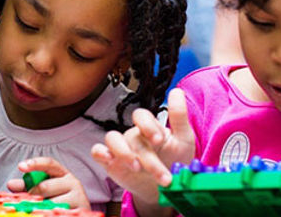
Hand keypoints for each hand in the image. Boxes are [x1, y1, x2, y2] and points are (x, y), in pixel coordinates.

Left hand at [6, 157, 90, 209]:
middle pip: (45, 187)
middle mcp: (73, 182)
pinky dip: (48, 213)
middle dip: (32, 195)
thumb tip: (11, 184)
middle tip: (27, 202)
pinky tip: (47, 213)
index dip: (35, 163)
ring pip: (50, 203)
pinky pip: (58, 212)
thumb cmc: (59, 200)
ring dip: (41, 207)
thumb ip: (28, 186)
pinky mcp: (81, 210)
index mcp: (63, 173)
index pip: (49, 163)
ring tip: (41, 209)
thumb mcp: (45, 190)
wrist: (79, 215)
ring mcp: (79, 197)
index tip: (20, 166)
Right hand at [91, 88, 194, 214]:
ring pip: (112, 138)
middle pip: (133, 136)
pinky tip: (109, 160)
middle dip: (150, 160)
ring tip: (137, 168)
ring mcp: (120, 148)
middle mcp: (133, 136)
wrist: (167, 189)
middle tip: (163, 177)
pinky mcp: (110, 162)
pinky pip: (97, 151)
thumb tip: (177, 91)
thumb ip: (179, 116)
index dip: (147, 125)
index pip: (141, 115)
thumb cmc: (175, 161)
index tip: (159, 141)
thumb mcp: (184, 140)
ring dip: (123, 153)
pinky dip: (100, 153)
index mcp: (149, 128)